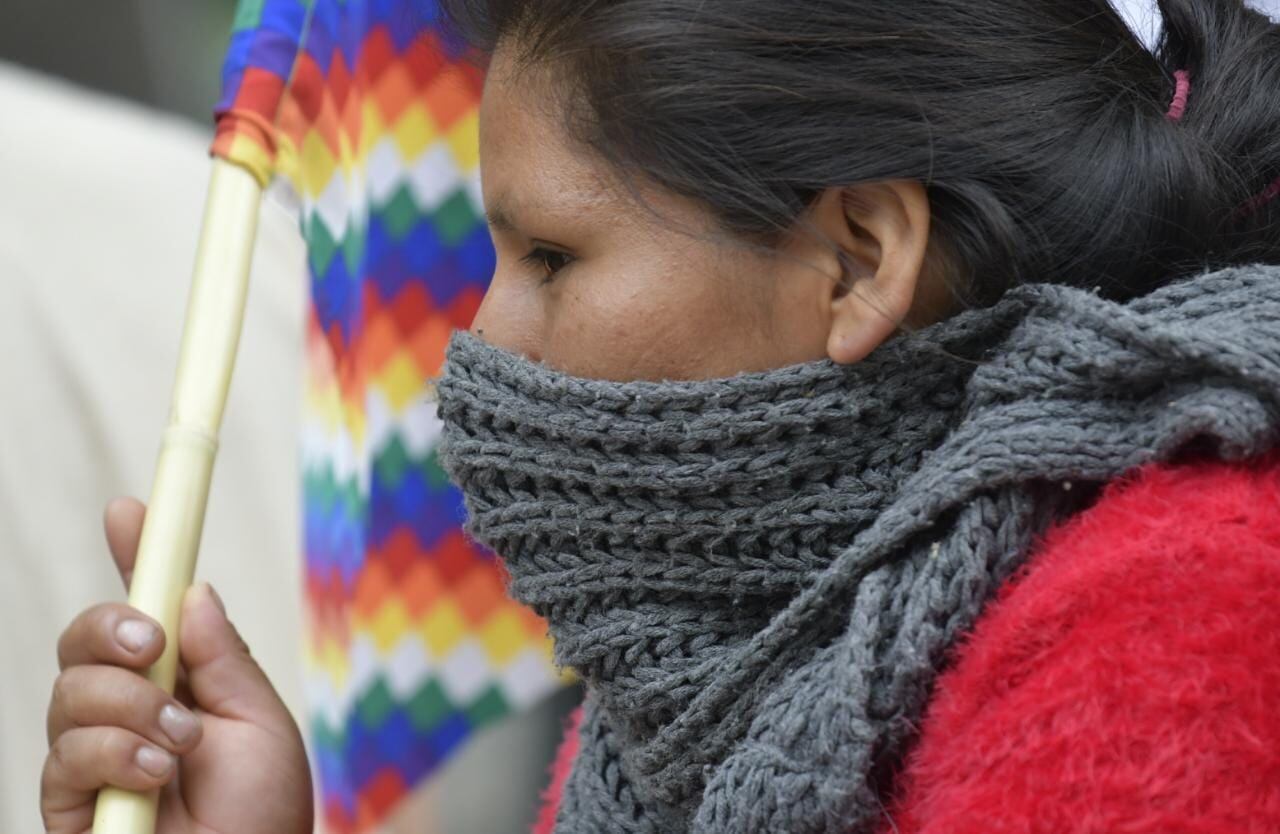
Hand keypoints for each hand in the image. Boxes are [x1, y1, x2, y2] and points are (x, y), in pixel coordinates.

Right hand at [41, 497, 312, 833]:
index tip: (132, 510)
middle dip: (114, 626)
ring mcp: (95, 753)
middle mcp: (131, 709)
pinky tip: (156, 777)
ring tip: (181, 744)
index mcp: (182, 682)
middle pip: (86, 637)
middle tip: (153, 649)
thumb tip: (192, 593)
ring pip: (71, 688)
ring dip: (133, 706)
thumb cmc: (264, 816)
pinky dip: (117, 753)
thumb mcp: (261, 723)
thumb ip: (224, 660)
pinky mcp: (69, 800)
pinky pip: (67, 750)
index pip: (147, 613)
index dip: (134, 557)